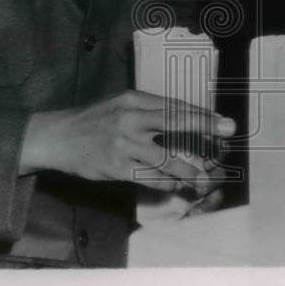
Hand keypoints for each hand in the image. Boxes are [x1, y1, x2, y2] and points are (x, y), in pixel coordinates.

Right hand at [20, 90, 235, 191]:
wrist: (56, 137)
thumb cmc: (92, 120)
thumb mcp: (119, 104)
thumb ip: (147, 110)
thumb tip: (181, 117)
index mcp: (134, 100)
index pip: (175, 105)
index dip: (201, 114)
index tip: (224, 121)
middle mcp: (131, 118)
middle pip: (175, 121)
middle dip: (205, 126)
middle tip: (228, 132)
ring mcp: (123, 143)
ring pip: (165, 158)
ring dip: (188, 170)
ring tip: (202, 179)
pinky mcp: (116, 166)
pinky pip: (148, 177)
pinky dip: (165, 183)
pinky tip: (175, 186)